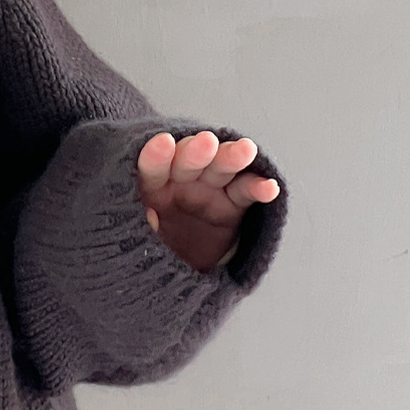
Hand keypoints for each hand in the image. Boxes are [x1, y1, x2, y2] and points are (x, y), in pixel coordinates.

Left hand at [136, 130, 280, 273]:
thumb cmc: (156, 246)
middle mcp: (181, 179)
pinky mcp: (233, 202)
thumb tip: (148, 214)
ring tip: (246, 150)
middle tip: (207, 142)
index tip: (163, 143)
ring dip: (233, 156)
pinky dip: (258, 188)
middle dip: (197, 150)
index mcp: (153, 184)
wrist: (181, 267)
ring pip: (221, 167)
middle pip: (189, 159)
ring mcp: (209, 188)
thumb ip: (141, 225)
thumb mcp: (139, 240)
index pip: (152, 166)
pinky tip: (269, 187)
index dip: (157, 154)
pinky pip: (246, 192)